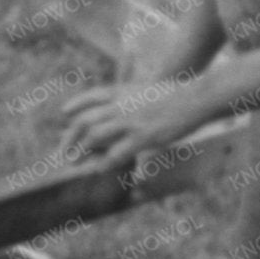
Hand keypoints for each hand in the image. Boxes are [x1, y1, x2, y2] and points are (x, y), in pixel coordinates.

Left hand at [53, 81, 196, 167]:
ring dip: (80, 151)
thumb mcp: (150, 88)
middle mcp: (121, 105)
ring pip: (93, 137)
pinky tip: (98, 170)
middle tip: (62, 151)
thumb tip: (128, 104)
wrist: (198, 96)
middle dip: (69, 137)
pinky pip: (116, 153)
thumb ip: (134, 97)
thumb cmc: (179, 94)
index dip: (76, 104)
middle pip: (85, 120)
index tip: (64, 112)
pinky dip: (103, 163)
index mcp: (123, 91)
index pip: (92, 96)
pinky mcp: (142, 136)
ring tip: (73, 163)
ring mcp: (130, 121)